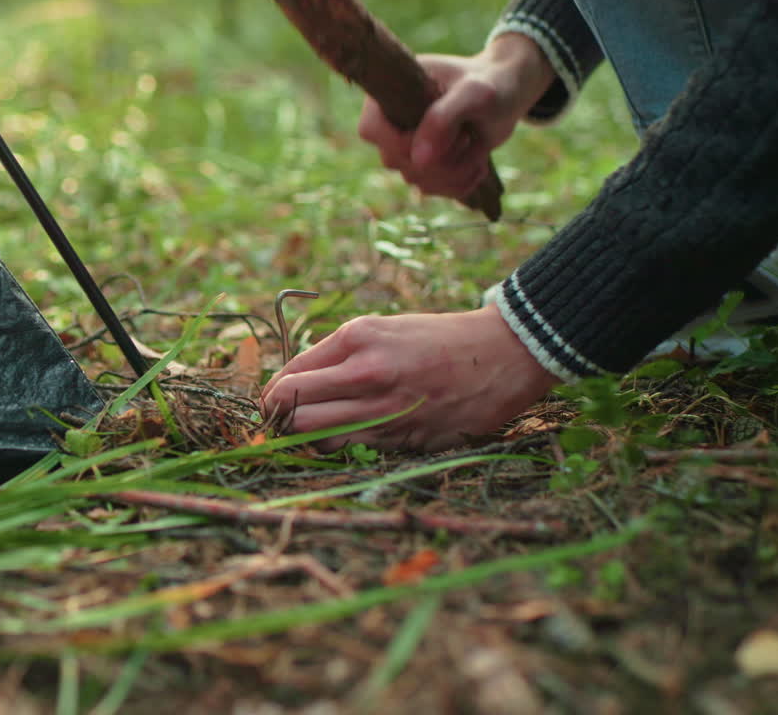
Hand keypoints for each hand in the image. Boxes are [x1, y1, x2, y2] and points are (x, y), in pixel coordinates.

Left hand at [259, 304, 559, 452]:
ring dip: (305, 438)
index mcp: (358, 338)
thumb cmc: (438, 338)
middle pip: (292, 410)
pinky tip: (349, 435)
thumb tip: (293, 382)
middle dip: (277, 419)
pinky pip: (354, 449)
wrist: (504, 353)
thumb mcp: (383, 328)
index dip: (273, 393)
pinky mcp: (406, 437)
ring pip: (317, 437)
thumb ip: (337, 353)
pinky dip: (341, 446)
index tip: (273, 401)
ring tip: (309, 431)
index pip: (290, 375)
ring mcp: (386, 409)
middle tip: (279, 421)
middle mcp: (367, 373)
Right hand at [358, 33, 554, 200]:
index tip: (444, 133)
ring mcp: (408, 146)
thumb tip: (417, 161)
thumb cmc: (490, 84)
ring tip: (476, 147)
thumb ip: (442, 120)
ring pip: (415, 179)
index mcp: (393, 92)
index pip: (370, 130)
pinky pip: (432, 189)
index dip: (403, 143)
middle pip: (395, 161)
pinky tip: (477, 164)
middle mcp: (393, 122)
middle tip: (468, 137)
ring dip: (454, 171)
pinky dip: (459, 183)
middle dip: (440, 157)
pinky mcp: (425, 165)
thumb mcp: (473, 94)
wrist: (507, 93)